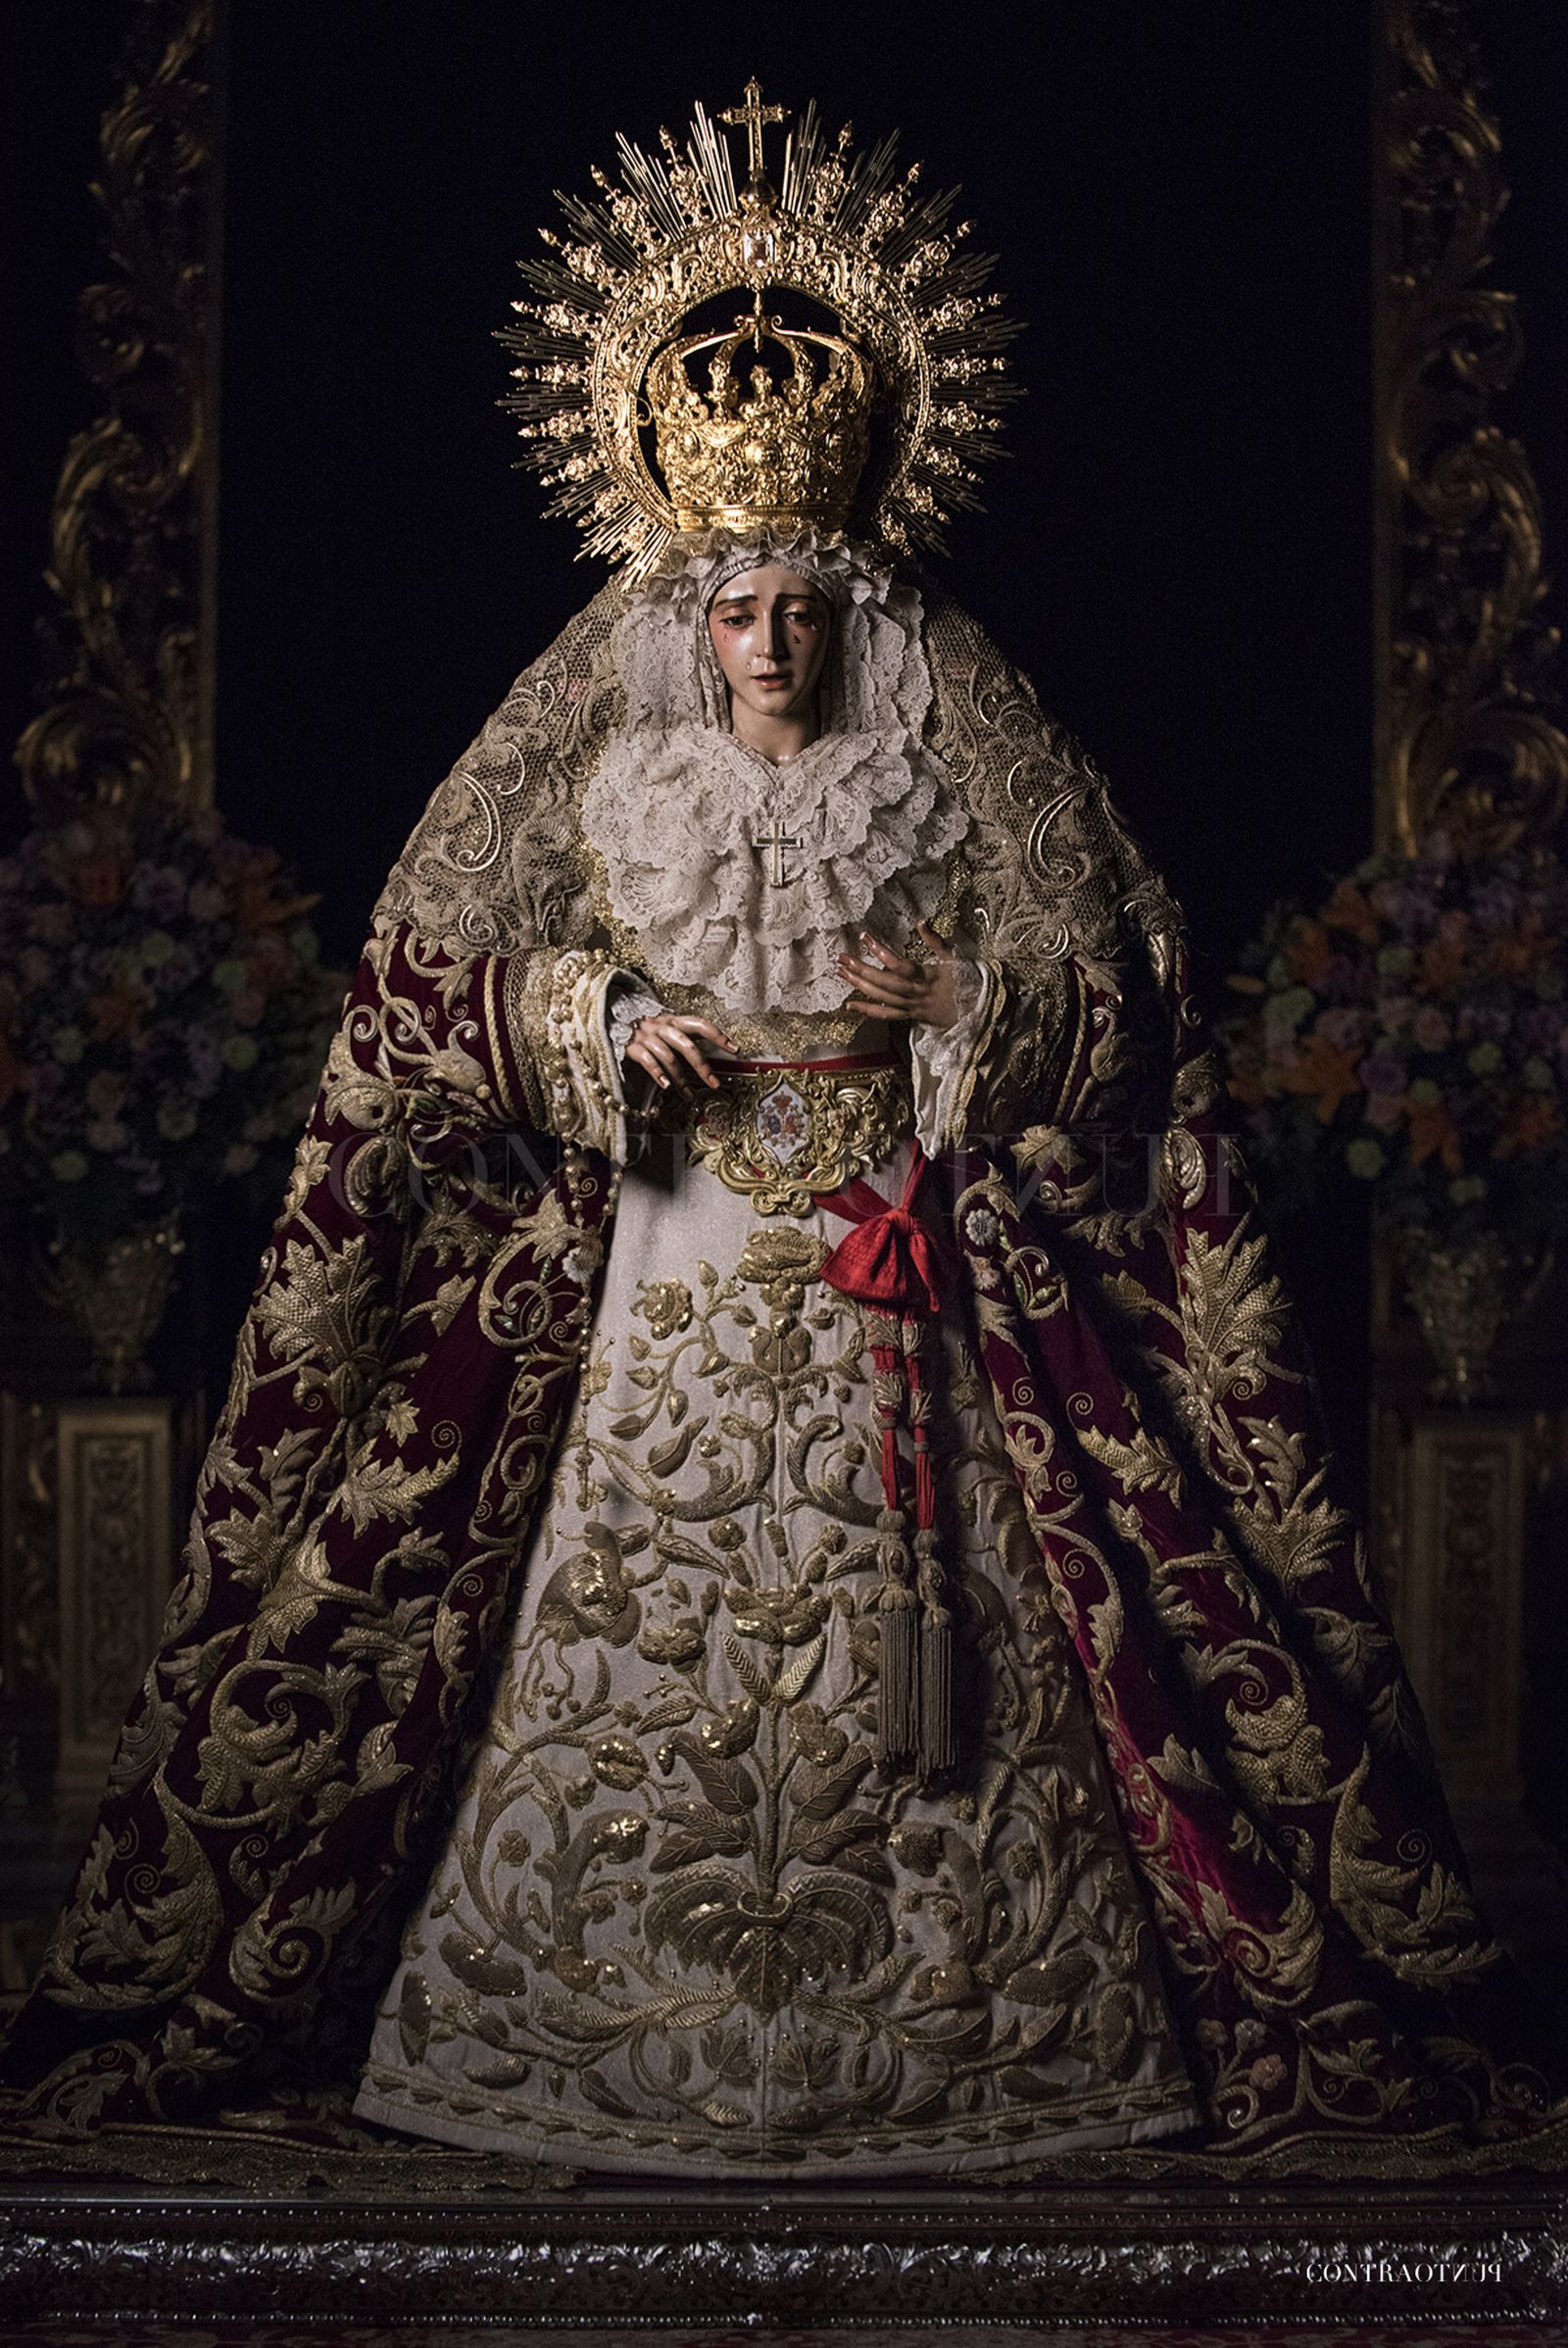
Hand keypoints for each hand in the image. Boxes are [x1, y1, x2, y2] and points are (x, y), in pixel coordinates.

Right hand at [625, 1011, 732, 1096]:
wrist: (607, 1020)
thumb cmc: (642, 1031)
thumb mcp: (663, 1028)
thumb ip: (681, 1037)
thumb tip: (706, 1054)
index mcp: (672, 1020)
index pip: (700, 1024)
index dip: (718, 1035)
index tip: (735, 1050)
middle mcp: (660, 1026)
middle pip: (687, 1045)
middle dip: (702, 1067)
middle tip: (714, 1084)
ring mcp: (645, 1036)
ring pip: (669, 1057)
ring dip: (681, 1079)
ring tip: (689, 1096)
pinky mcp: (631, 1048)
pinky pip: (648, 1061)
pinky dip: (659, 1074)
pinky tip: (667, 1086)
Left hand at [838, 923, 960, 1031]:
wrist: (976, 1009)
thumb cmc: (965, 980)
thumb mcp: (953, 956)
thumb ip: (935, 940)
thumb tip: (921, 922)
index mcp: (927, 976)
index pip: (899, 964)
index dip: (881, 951)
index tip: (864, 937)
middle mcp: (917, 992)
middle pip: (884, 982)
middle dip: (861, 969)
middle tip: (842, 958)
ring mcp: (912, 1006)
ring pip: (882, 998)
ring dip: (859, 986)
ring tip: (842, 973)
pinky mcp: (910, 1016)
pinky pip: (886, 1015)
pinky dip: (868, 1010)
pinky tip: (850, 1005)